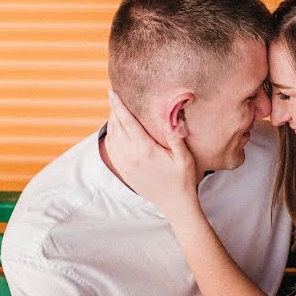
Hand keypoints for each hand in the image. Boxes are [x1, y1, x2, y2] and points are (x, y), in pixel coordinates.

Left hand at [107, 91, 198, 215]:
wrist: (175, 204)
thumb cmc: (182, 179)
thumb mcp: (184, 156)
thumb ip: (175, 135)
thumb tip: (174, 113)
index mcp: (145, 149)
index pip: (127, 121)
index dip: (119, 105)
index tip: (113, 92)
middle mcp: (131, 156)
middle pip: (116, 126)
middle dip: (114, 109)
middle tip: (113, 95)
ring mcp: (126, 165)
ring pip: (112, 137)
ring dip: (112, 122)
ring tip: (115, 109)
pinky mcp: (124, 171)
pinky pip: (112, 149)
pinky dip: (110, 136)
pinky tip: (115, 130)